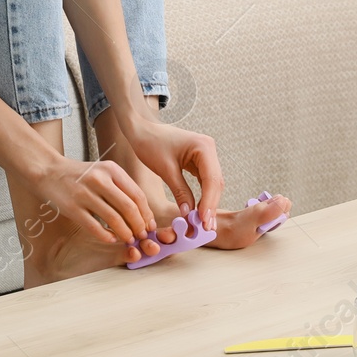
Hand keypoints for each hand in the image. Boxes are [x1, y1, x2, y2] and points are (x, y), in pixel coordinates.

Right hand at [25, 153, 157, 245]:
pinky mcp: (72, 207)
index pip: (137, 195)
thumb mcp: (103, 172)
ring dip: (125, 233)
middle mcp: (99, 179)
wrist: (49, 171)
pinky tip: (111, 239)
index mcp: (111, 169)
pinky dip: (106, 236)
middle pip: (128, 208)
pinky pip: (94, 227)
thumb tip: (144, 213)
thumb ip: (122, 187)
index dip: (146, 213)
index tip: (149, 225)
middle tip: (142, 236)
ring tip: (129, 240)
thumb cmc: (81, 175)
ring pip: (114, 219)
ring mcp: (84, 193)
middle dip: (139, 226)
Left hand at [120, 118, 223, 232]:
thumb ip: (180, 191)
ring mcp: (206, 155)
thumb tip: (190, 215)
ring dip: (208, 203)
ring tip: (204, 224)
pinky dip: (203, 196)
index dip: (209, 202)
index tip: (204, 221)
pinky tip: (199, 212)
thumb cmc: (150, 143)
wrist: (142, 128)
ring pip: (212, 184)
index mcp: (204, 147)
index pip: (212, 179)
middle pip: (215, 183)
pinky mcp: (200, 161)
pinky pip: (205, 182)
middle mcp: (209, 149)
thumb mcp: (165, 169)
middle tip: (206, 228)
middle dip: (211, 205)